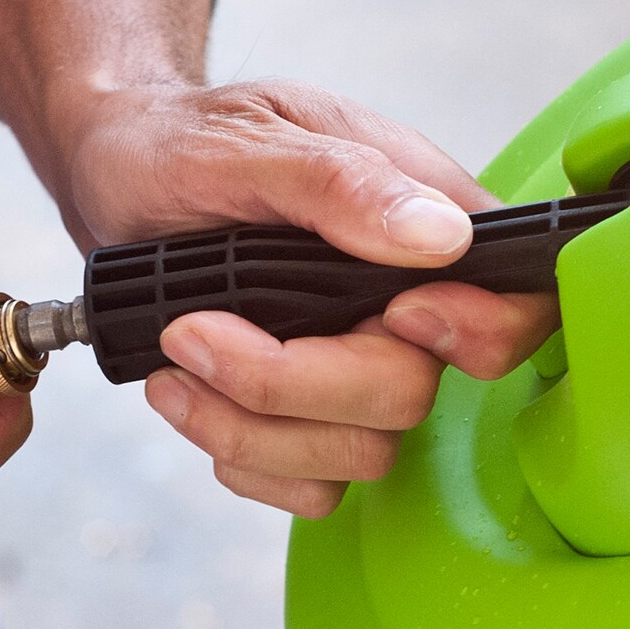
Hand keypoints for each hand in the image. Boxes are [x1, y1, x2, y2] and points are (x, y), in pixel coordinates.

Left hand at [0, 0, 555, 516]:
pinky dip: (242, 456)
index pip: (517, 302)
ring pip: (358, 455)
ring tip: (174, 354)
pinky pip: (313, 488)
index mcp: (425, 223)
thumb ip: (342, 182)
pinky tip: (188, 394)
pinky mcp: (308, 421)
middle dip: (291, 382)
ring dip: (248, 425)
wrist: (111, 177)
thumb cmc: (179, 141)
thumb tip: (443, 237)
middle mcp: (406, 305)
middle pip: (410, 397)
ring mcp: (357, 369)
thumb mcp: (245, 139)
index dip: (479, 333)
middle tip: (194, 329)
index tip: (391, 313)